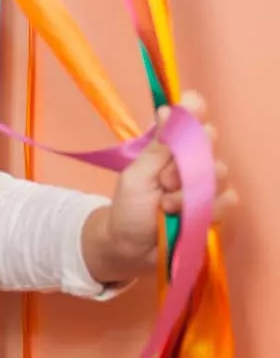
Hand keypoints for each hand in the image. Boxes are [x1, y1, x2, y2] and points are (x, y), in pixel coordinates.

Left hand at [83, 91, 237, 283]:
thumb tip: (167, 109)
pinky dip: (206, 208)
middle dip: (188, 158)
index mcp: (170, 147)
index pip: (191, 118)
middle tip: (164, 178)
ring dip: (190, 189)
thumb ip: (157, 147)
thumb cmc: (129, 209)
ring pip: (220, 171)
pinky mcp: (215, 208)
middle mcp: (192, 161)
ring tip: (165, 204)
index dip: (194, 112)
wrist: (129, 248)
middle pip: (210, 140)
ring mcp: (205, 184)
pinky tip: (182, 216)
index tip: (191, 110)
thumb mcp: (137, 176)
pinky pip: (228, 199)